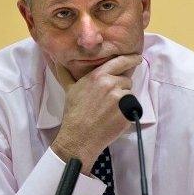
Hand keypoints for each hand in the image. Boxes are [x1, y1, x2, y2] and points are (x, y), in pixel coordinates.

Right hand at [50, 54, 140, 170]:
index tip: (138, 58)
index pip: (120, 62)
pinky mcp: (128, 111)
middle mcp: (112, 84)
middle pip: (126, 80)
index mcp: (99, 76)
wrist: (79, 136)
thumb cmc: (74, 112)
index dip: (131, 59)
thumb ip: (66, 73)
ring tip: (109, 109)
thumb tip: (55, 60)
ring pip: (129, 93)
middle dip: (121, 87)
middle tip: (108, 99)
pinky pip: (132, 107)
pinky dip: (126, 111)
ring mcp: (121, 98)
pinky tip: (113, 117)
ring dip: (123, 99)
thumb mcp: (70, 89)